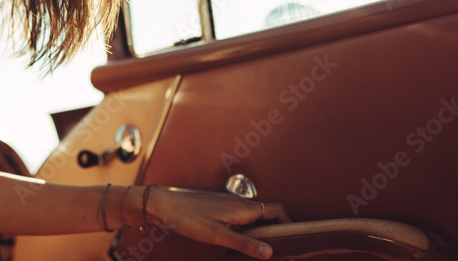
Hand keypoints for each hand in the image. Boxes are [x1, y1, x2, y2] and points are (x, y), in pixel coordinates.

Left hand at [147, 186, 289, 259]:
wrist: (163, 205)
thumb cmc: (188, 217)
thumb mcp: (218, 235)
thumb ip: (244, 244)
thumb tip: (269, 253)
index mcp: (243, 208)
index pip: (277, 210)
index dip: (289, 223)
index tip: (293, 239)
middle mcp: (239, 204)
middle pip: (268, 214)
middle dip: (276, 230)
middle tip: (279, 250)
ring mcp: (228, 206)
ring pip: (254, 217)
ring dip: (261, 231)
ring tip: (261, 250)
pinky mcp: (218, 210)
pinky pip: (241, 219)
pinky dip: (247, 230)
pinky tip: (239, 243)